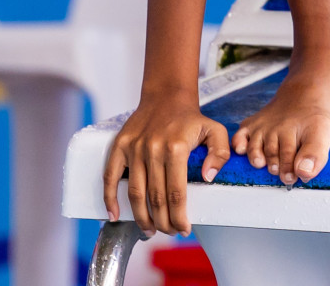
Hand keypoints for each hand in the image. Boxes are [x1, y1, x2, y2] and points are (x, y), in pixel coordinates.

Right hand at [102, 91, 230, 235]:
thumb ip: (219, 154)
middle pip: (156, 198)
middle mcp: (153, 149)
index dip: (179, 216)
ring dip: (141, 217)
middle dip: (163, 222)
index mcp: (176, 148)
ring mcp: (134, 148)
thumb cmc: (191, 118)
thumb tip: (207, 178)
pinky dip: (110, 198)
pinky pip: (110, 176)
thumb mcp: (215, 131)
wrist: (166, 96)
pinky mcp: (119, 146)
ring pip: (135, 192)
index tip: (184, 229)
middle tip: (169, 232)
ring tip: (150, 230)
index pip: (176, 193)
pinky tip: (115, 216)